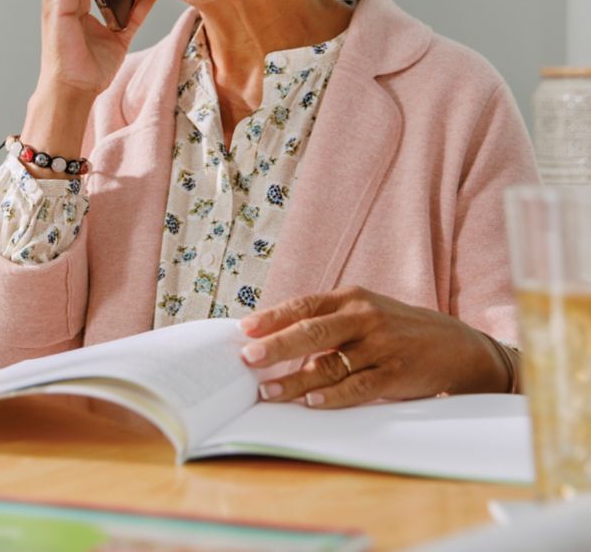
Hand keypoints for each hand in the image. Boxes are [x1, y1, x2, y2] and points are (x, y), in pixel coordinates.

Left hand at [238, 286, 507, 407]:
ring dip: (296, 379)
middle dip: (277, 345)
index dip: (273, 316)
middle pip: (313, 331)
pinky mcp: (396, 373)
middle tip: (248, 357)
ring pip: (331, 363)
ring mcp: (380, 345)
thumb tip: (277, 340)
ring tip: (268, 391)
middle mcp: (363, 317)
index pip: (304, 305)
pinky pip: (359, 386)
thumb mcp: (362, 312)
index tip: (245, 329)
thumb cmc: (395, 328)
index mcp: (350, 298)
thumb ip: (326, 323)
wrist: (454, 344)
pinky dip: (334, 395)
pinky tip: (312, 401)